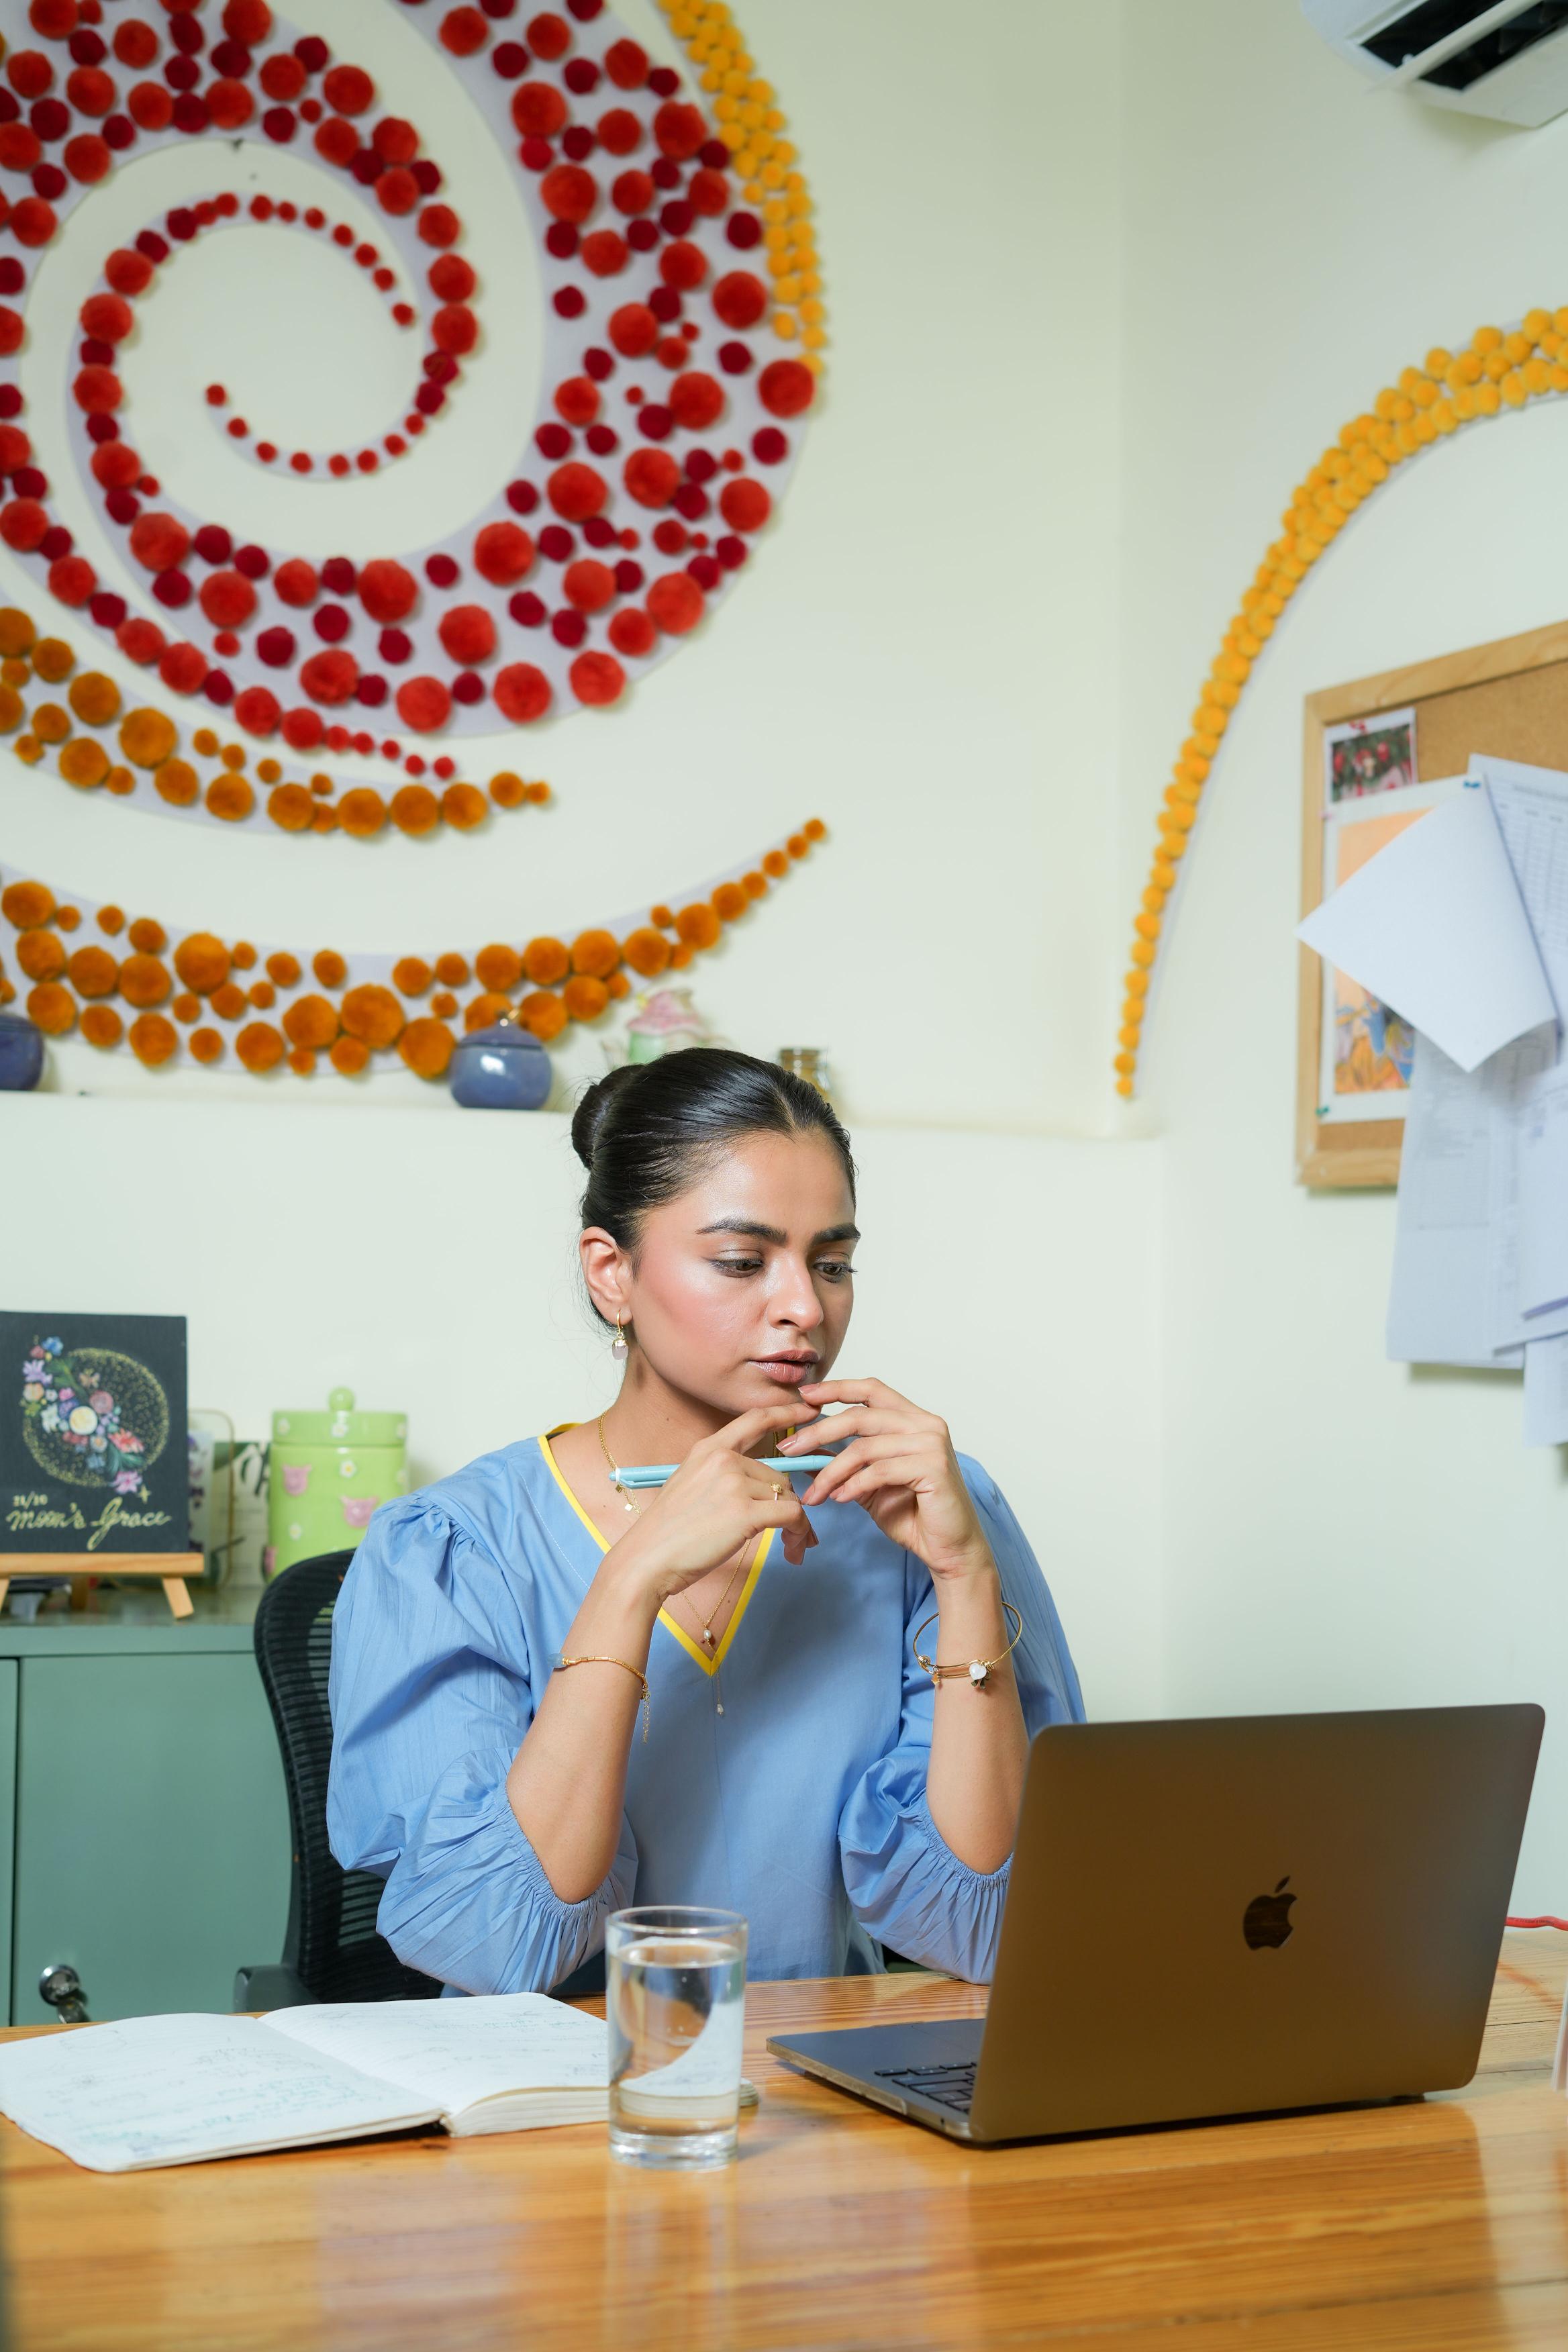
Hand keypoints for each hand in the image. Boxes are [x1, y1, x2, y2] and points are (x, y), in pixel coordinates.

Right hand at [610, 1407, 816, 1602]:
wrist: (647, 1558)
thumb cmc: (667, 1532)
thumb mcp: (689, 1485)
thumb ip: (722, 1475)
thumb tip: (764, 1486)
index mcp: (708, 1448)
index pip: (756, 1419)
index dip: (787, 1412)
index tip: (810, 1411)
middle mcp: (723, 1459)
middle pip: (779, 1475)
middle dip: (790, 1504)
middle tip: (795, 1533)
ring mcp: (734, 1483)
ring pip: (788, 1497)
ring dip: (796, 1525)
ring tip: (792, 1546)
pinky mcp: (745, 1511)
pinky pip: (792, 1515)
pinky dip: (799, 1533)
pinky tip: (794, 1548)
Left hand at [778, 1380, 993, 1581]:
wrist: (949, 1548)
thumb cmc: (913, 1514)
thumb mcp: (869, 1483)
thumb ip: (845, 1461)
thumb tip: (803, 1449)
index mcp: (913, 1419)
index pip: (871, 1390)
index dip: (836, 1388)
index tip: (804, 1396)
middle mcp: (925, 1424)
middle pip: (860, 1416)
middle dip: (818, 1432)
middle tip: (788, 1450)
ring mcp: (931, 1443)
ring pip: (864, 1447)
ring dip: (831, 1472)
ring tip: (813, 1494)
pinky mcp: (933, 1467)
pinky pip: (878, 1471)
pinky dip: (853, 1485)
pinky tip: (839, 1499)